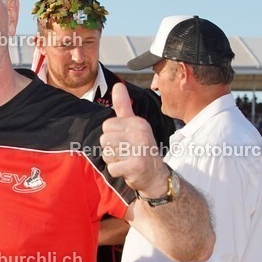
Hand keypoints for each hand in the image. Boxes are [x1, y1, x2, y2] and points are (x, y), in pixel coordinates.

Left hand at [99, 83, 167, 197]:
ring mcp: (139, 149)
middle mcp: (139, 133)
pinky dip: (117, 172)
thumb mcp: (135, 126)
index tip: (125, 141)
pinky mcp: (136, 165)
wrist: (157, 176)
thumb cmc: (141, 150)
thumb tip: (117, 85)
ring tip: (126, 160)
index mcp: (137, 122)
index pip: (107, 125)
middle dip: (110, 149)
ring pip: (106, 153)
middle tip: (125, 153)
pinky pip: (111, 168)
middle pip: (104, 139)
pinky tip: (128, 170)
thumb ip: (124, 107)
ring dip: (113, 160)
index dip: (111, 136)